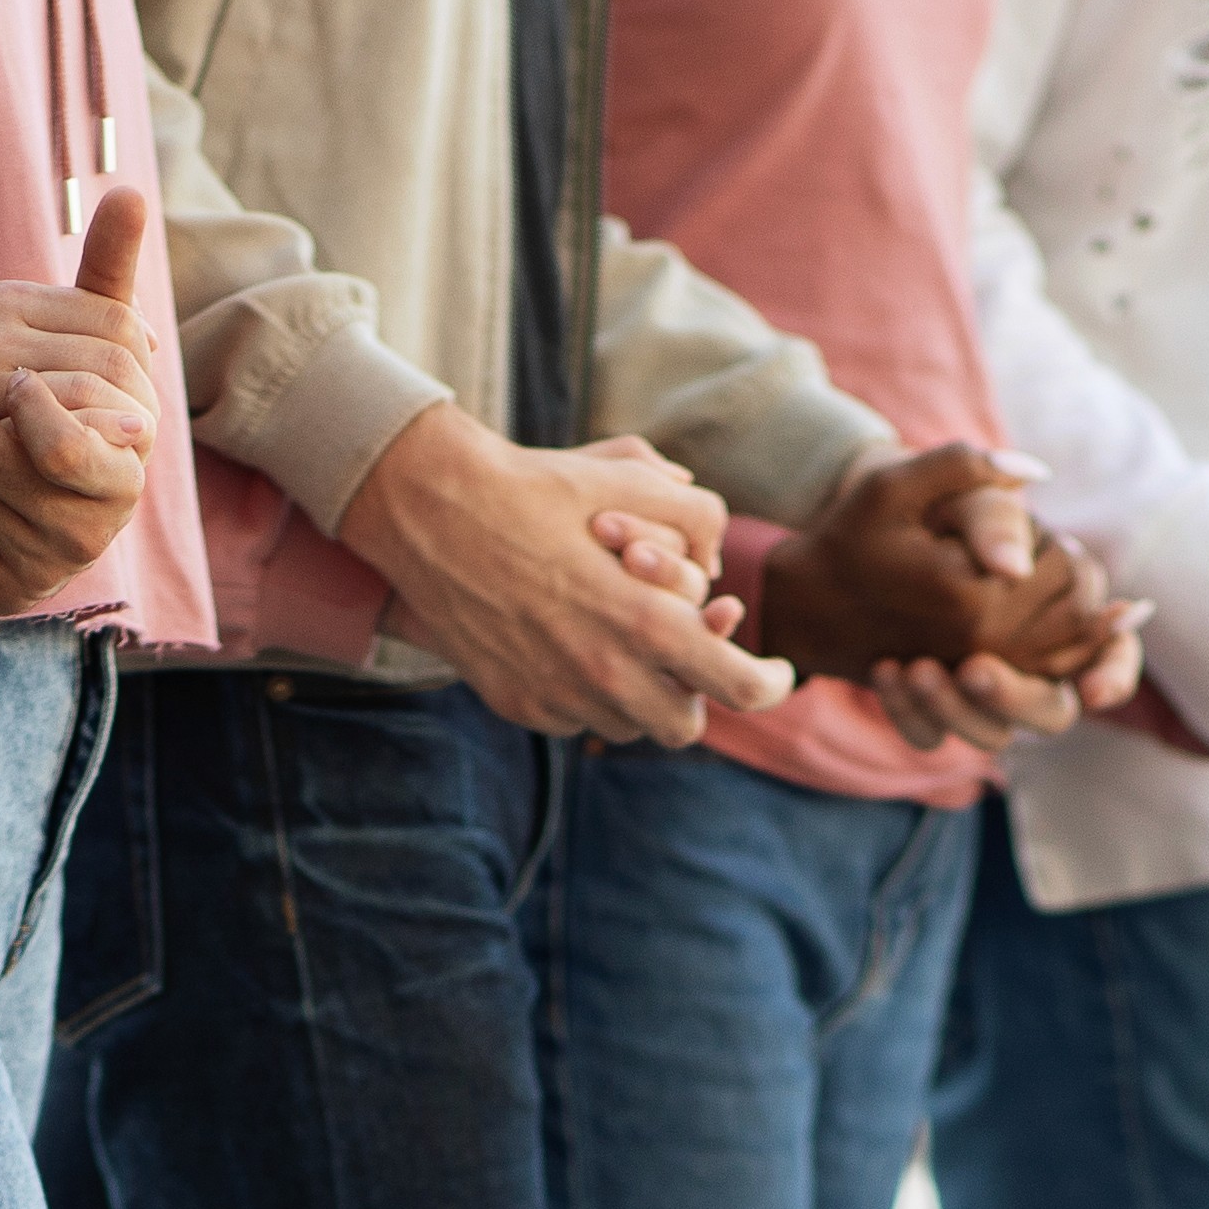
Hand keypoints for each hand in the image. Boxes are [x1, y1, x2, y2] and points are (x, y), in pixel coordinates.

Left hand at [0, 183, 163, 618]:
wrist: (55, 502)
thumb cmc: (79, 396)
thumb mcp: (98, 334)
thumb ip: (111, 270)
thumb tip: (131, 192)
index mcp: (127, 460)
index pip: (58, 432)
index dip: (14, 389)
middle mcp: (94, 520)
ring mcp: (47, 557)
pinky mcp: (1, 584)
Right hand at [342, 404, 789, 744]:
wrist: (432, 509)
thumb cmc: (539, 487)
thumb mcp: (632, 481)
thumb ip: (697, 517)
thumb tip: (714, 562)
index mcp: (646, 622)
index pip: (740, 688)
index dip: (771, 684)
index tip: (776, 671)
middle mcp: (604, 674)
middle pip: (684, 725)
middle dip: (696, 694)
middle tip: (689, 656)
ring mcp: (556, 697)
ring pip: (626, 727)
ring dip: (639, 694)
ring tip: (620, 640)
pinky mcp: (517, 704)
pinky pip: (572, 719)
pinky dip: (584, 693)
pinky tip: (568, 642)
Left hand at [748, 447, 1130, 749]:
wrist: (857, 530)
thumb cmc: (929, 505)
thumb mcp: (961, 498)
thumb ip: (995, 520)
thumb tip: (1013, 568)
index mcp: (1061, 605)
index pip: (1110, 652)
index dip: (1110, 675)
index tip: (1089, 691)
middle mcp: (1030, 658)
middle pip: (1054, 711)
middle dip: (1019, 699)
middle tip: (974, 670)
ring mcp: (983, 686)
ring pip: (994, 736)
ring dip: (957, 711)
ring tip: (915, 668)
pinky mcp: (936, 705)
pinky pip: (932, 736)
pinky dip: (909, 713)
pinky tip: (886, 670)